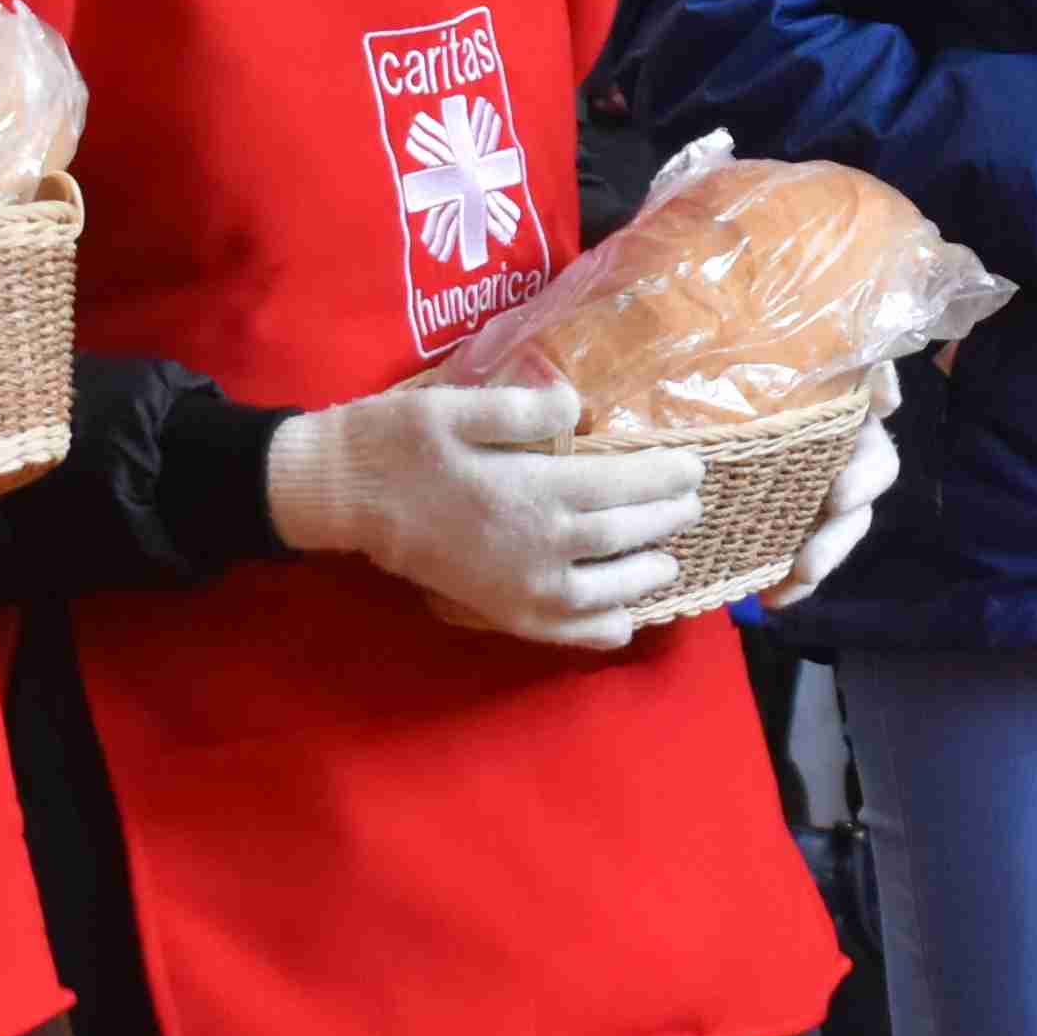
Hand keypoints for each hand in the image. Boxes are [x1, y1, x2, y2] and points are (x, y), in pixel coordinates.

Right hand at [270, 381, 705, 653]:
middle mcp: (539, 547)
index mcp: (534, 490)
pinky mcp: (498, 611)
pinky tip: (623, 624)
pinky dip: (599, 630)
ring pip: (605, 590)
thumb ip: (524, 408)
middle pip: (624, 536)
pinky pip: (562, 631)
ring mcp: (520, 588)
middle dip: (664, 520)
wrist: (343, 496)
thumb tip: (578, 408)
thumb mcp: (458, 404)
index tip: (693, 466)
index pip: (621, 484)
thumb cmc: (399, 441)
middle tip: (692, 505)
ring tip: (669, 559)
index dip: (663, 476)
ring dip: (644, 575)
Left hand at [770, 380, 899, 605]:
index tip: (839, 497)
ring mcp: (820, 501)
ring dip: (813, 568)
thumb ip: (860, 372)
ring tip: (787, 588)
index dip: (865, 480)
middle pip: (853, 515)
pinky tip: (766, 599)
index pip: (877, 460)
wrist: (739, 380)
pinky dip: (785, 583)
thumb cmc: (782, 367)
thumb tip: (886, 386)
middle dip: (833, 543)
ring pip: (828, 542)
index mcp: (855, 433)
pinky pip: (797, 560)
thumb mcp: (826, 366)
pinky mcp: (794, 523)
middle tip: (808, 565)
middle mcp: (846, 470)